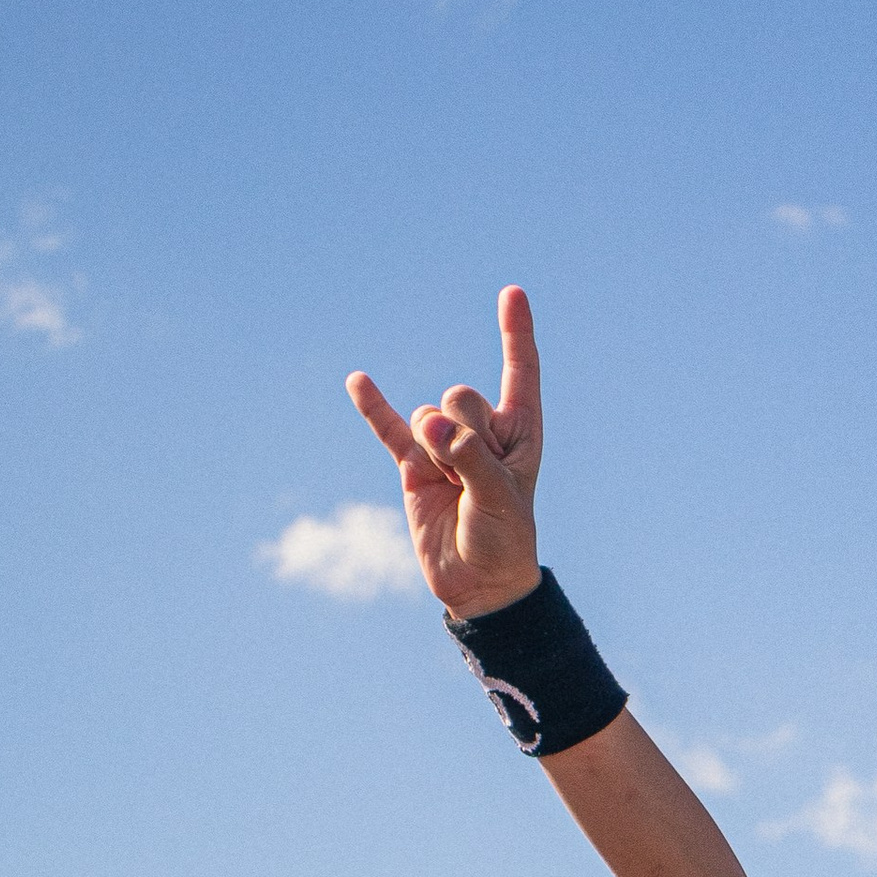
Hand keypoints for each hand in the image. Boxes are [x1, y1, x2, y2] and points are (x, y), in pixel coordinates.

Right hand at [347, 286, 542, 620]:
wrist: (478, 583)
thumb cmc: (504, 539)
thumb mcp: (500, 497)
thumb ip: (469, 456)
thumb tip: (430, 426)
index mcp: (519, 431)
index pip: (519, 371)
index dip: (515, 333)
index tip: (512, 293)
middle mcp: (482, 430)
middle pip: (462, 396)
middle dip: (464, 432)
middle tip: (474, 475)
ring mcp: (444, 444)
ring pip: (428, 417)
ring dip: (435, 452)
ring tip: (452, 489)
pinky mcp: (412, 464)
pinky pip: (388, 428)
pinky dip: (373, 406)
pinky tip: (357, 381)